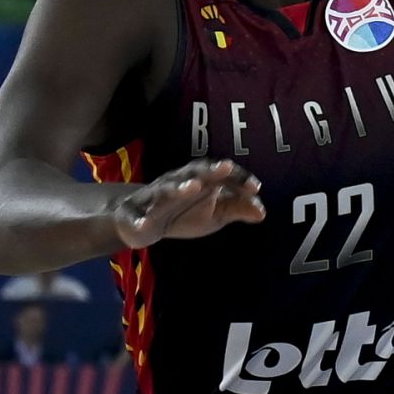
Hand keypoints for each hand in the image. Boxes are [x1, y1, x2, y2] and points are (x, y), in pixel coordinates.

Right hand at [111, 159, 264, 248]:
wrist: (139, 222)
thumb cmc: (184, 212)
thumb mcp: (215, 213)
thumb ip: (238, 209)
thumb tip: (262, 212)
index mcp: (199, 180)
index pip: (221, 174)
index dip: (237, 178)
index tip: (255, 188)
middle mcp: (176, 183)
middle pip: (193, 172)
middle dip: (209, 170)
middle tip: (224, 167)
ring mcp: (152, 198)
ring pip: (165, 189)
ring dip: (179, 188)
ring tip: (193, 188)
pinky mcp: (131, 214)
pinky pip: (132, 216)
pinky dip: (137, 220)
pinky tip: (142, 226)